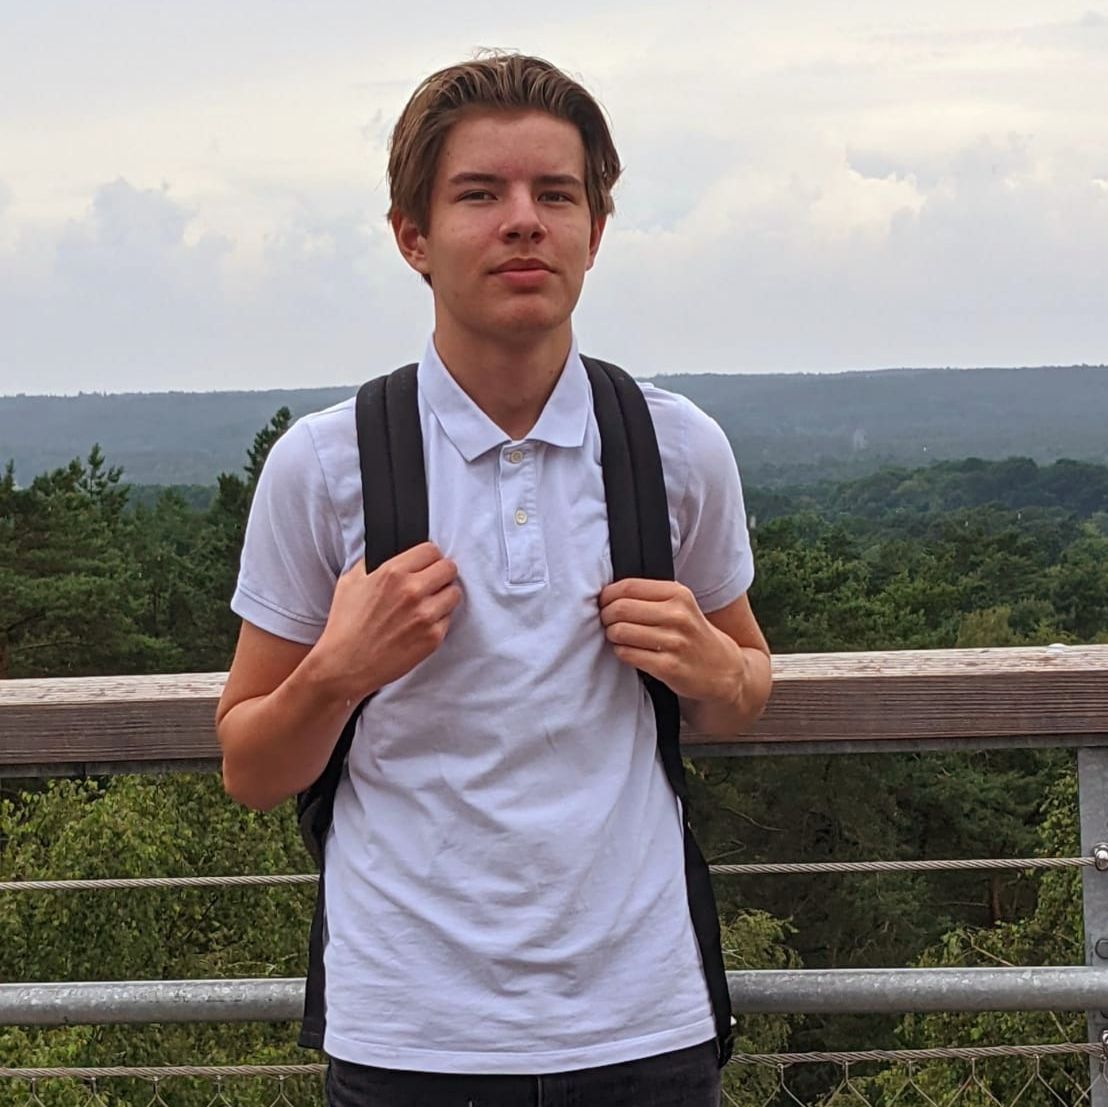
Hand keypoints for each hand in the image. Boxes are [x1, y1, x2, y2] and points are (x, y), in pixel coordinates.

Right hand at [314, 542, 460, 699]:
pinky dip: (439, 619)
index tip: (425, 565)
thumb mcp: (351, 581)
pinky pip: (449, 618)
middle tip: (431, 583)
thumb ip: (374, 562)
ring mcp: (425, 615)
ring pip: (454, 593)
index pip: (431, 550)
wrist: (345, 665)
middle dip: (441, 574)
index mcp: (392, 572)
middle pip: (449, 568)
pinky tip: (421, 624)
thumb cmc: (345, 625)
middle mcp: (412, 591)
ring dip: (443, 596)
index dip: (428, 557)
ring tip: (427, 604)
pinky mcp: (433, 637)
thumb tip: (393, 554)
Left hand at [598, 578, 743, 705]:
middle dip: (606, 616)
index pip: (628, 586)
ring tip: (617, 637)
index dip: (607, 595)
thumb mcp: (680, 605)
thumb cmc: (692, 633)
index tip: (604, 603)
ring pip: (620, 632)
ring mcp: (674, 642)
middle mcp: (678, 615)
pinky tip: (628, 651)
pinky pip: (627, 654)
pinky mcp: (668, 667)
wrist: (722, 668)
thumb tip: (606, 593)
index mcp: (678, 594)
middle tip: (607, 622)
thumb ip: (650, 596)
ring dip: (611, 635)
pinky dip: (621, 652)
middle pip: (620, 608)